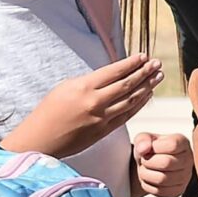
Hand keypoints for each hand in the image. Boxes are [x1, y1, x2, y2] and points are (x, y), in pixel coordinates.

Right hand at [16, 53, 159, 156]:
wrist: (39, 140)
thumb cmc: (48, 111)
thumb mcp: (65, 88)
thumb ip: (90, 82)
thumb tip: (113, 75)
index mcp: (83, 87)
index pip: (114, 72)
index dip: (132, 63)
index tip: (144, 56)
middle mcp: (95, 102)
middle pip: (127, 84)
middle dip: (145, 72)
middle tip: (157, 63)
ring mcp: (101, 118)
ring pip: (131, 100)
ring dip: (147, 87)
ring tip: (158, 76)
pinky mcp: (104, 131)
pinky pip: (127, 115)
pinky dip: (139, 104)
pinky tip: (147, 95)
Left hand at [132, 131, 192, 196]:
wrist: (150, 165)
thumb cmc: (150, 150)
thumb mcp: (144, 138)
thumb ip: (143, 139)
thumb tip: (143, 148)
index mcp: (182, 143)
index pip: (172, 145)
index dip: (155, 147)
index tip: (150, 148)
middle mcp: (188, 160)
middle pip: (166, 163)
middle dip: (148, 162)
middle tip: (145, 160)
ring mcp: (185, 177)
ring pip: (162, 179)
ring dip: (146, 174)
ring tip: (146, 169)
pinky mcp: (178, 191)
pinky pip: (159, 191)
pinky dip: (148, 185)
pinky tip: (150, 178)